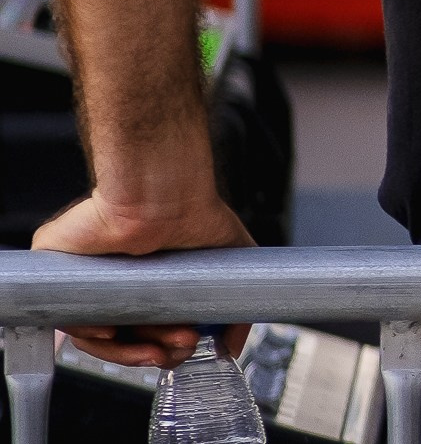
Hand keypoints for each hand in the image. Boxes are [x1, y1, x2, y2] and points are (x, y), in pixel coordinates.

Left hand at [33, 192, 255, 366]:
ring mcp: (87, 280)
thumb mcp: (232, 258)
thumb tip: (233, 346)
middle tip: (182, 346)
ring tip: (159, 345)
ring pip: (96, 332)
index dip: (167, 345)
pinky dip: (87, 332)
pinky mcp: (57, 273)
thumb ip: (235, 300)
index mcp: (149, 282)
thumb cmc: (194, 212)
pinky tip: (112, 333)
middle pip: (124, 337)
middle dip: (154, 351)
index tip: (188, 348)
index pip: (149, 328)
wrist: (163, 195)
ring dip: (125, 350)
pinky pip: (65, 314)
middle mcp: (117, 283)